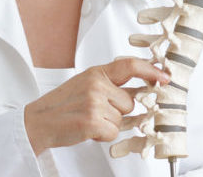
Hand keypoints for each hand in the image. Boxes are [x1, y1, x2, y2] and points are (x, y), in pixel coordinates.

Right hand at [23, 57, 169, 154]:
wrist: (37, 121)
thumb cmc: (62, 105)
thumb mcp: (86, 84)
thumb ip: (110, 85)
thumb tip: (140, 91)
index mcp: (97, 73)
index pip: (131, 65)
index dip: (151, 71)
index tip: (165, 77)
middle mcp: (97, 84)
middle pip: (130, 101)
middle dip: (119, 111)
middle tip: (96, 112)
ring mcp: (94, 102)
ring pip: (123, 118)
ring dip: (109, 124)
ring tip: (89, 119)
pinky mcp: (92, 121)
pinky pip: (113, 132)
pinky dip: (103, 136)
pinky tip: (88, 129)